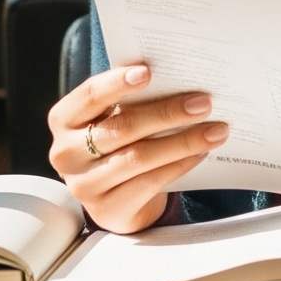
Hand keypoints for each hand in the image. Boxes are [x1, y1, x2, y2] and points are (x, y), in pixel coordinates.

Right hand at [46, 62, 228, 234]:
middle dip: (167, 112)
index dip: (118, 82)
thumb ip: (132, 99)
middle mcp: (66, 153)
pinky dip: (179, 165)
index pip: (90, 95)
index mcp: (65, 119)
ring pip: (139, 157)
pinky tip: (201, 153)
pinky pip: (149, 183)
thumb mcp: (114, 118)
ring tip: (215, 130)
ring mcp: (84, 185)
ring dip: (183, 141)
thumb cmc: (119, 142)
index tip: (150, 71)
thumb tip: (179, 77)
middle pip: (122, 127)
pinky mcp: (107, 209)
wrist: (115, 197)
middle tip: (204, 102)